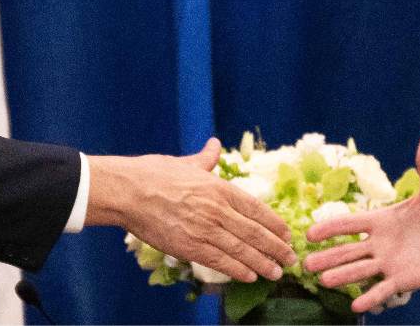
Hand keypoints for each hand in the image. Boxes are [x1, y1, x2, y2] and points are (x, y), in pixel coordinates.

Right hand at [88, 138, 296, 282]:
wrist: (128, 191)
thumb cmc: (154, 174)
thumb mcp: (186, 163)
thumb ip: (205, 158)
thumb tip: (215, 144)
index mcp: (219, 188)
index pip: (256, 208)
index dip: (274, 223)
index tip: (287, 233)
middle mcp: (217, 209)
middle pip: (255, 232)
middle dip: (276, 247)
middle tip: (291, 257)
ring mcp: (205, 230)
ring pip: (242, 250)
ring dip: (263, 263)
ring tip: (277, 271)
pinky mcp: (190, 247)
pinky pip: (220, 262)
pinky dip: (238, 270)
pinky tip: (251, 276)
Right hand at [304, 133, 419, 312]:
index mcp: (383, 220)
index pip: (351, 224)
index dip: (330, 228)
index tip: (310, 233)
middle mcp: (380, 243)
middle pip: (347, 250)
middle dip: (327, 256)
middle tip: (305, 263)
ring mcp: (389, 262)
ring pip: (359, 270)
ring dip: (342, 276)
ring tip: (324, 280)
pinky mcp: (402, 280)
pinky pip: (382, 290)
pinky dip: (370, 298)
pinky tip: (356, 306)